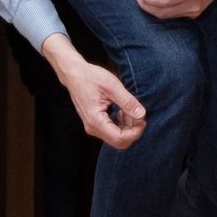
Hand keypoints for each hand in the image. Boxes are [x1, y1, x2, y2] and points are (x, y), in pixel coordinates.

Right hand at [43, 36, 146, 150]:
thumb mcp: (112, 86)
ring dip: (128, 126)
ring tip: (128, 109)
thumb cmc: (91, 77)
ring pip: (117, 137)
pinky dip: (121, 124)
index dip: (135, 132)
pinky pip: (112, 131)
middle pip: (120, 142)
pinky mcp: (95, 123)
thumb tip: (141, 115)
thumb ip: (128, 102)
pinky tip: (122, 111)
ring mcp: (93, 127)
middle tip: (137, 113)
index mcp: (96, 121)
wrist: (74, 74)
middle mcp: (93, 128)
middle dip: (133, 130)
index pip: (120, 139)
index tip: (142, 119)